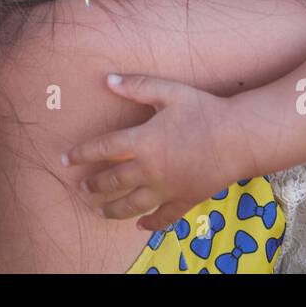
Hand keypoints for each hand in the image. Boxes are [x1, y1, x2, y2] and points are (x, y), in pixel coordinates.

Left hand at [62, 73, 248, 232]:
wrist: (239, 138)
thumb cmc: (204, 110)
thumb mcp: (169, 91)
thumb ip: (137, 85)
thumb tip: (107, 80)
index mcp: (142, 141)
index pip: (103, 150)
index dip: (82, 154)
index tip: (66, 159)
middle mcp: (150, 170)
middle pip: (113, 181)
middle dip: (94, 185)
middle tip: (81, 187)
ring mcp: (166, 188)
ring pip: (132, 205)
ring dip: (112, 209)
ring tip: (99, 211)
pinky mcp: (184, 200)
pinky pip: (163, 217)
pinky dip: (149, 224)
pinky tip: (140, 226)